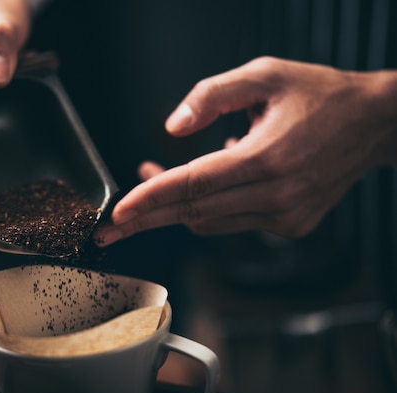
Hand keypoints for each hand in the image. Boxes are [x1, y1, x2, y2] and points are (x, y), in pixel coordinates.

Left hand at [95, 57, 396, 245]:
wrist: (373, 125)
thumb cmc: (321, 95)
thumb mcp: (264, 74)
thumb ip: (211, 95)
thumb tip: (173, 128)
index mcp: (269, 157)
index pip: (194, 185)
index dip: (151, 199)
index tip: (117, 214)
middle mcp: (278, 195)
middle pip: (194, 213)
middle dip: (146, 220)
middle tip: (107, 231)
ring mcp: (286, 216)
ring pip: (210, 222)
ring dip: (175, 207)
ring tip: (152, 182)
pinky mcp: (291, 225)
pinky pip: (231, 223)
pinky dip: (208, 207)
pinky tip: (208, 181)